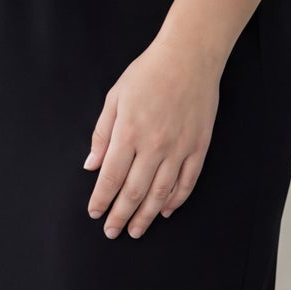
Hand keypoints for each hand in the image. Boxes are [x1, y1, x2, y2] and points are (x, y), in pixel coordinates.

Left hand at [83, 34, 222, 237]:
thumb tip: (91, 166)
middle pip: (134, 191)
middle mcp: (153, 145)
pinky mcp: (198, 147)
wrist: (189, 57)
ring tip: (136, 230)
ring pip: (160, 192)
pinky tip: (165, 211)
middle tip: (112, 232)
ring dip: (146, 216)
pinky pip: (187, 181)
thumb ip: (102, 135)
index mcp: (128, 132)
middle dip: (120, 215)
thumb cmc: (147, 74)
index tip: (95, 213)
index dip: (101, 199)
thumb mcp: (114, 98)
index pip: (111, 177)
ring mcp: (179, 148)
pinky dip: (176, 199)